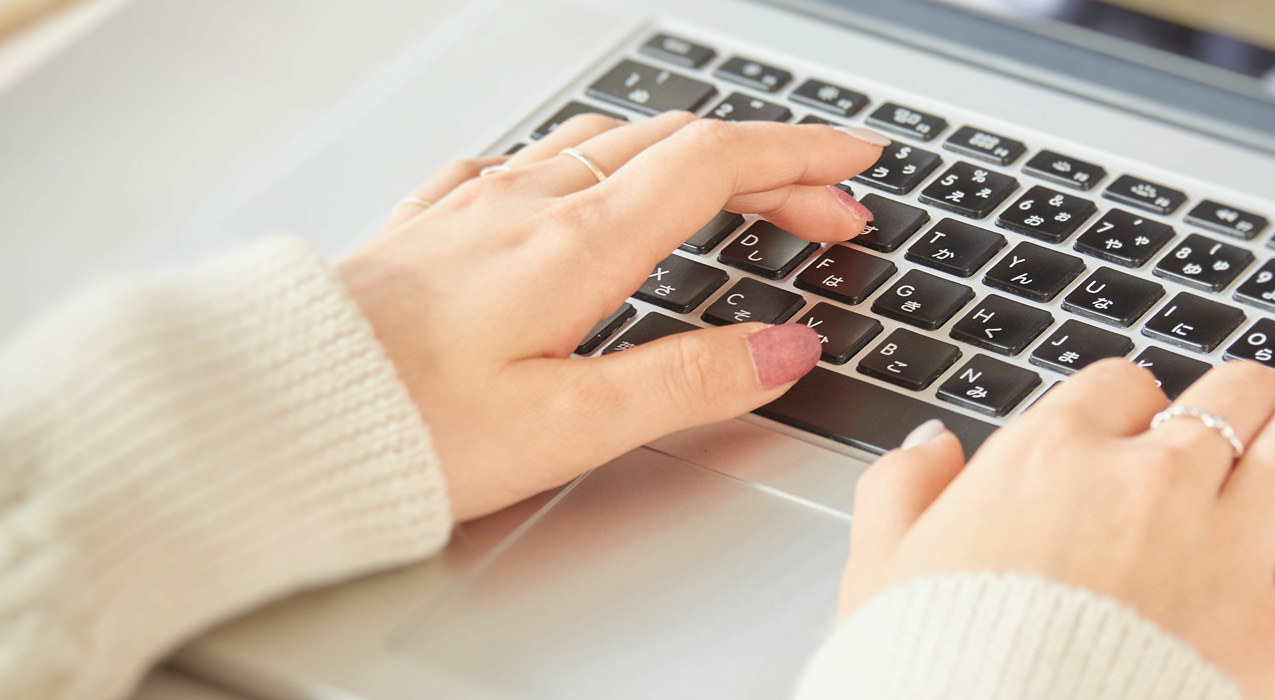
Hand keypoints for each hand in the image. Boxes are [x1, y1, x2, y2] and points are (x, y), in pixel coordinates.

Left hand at [337, 111, 889, 519]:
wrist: (262, 412)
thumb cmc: (398, 427)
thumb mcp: (569, 426)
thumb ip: (688, 381)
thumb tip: (786, 350)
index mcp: (576, 245)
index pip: (716, 165)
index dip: (799, 159)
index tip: (855, 167)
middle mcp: (527, 205)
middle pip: (675, 147)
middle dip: (766, 167)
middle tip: (823, 209)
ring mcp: (473, 206)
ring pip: (604, 142)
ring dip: (686, 157)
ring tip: (725, 192)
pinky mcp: (428, 225)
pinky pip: (527, 160)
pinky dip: (592, 163)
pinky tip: (577, 188)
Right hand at [838, 359, 1274, 699]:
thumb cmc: (936, 682)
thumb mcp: (879, 578)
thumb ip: (903, 494)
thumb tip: (932, 447)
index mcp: (1052, 460)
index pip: (1122, 384)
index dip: (1142, 404)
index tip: (1149, 427)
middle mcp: (1148, 484)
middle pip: (1234, 395)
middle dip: (1258, 399)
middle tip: (1270, 414)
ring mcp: (1222, 552)